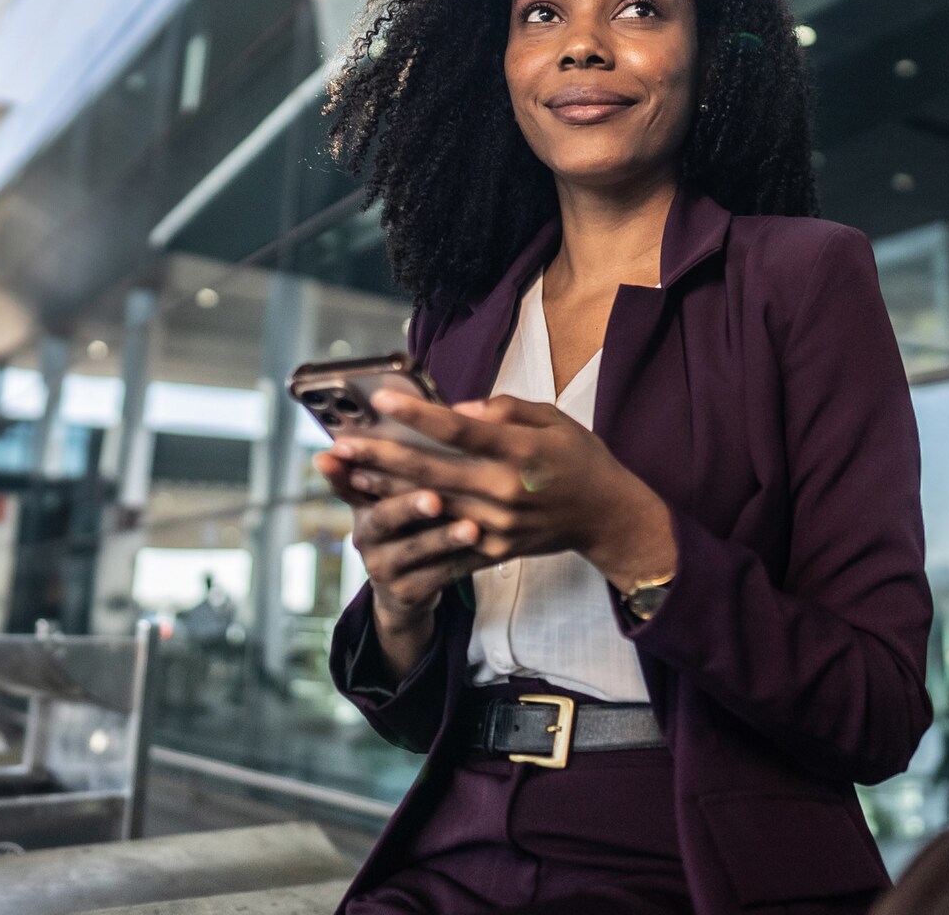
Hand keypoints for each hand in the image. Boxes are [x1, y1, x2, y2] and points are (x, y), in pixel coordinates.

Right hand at [312, 451, 479, 674]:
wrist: (410, 588)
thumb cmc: (413, 523)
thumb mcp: (398, 492)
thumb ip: (403, 459)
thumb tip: (428, 416)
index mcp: (363, 502)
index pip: (348, 480)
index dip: (343, 467)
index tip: (342, 449)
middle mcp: (366, 534)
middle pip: (381, 518)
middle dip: (407, 506)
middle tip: (435, 498)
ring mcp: (383, 566)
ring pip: (413, 550)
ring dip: (442, 538)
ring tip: (471, 528)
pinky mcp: (406, 591)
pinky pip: (436, 577)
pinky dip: (460, 563)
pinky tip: (483, 552)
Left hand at [327, 392, 675, 590]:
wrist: (606, 517)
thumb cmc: (579, 459)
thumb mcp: (555, 420)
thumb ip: (508, 410)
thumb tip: (460, 410)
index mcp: (521, 452)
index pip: (460, 431)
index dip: (418, 415)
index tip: (381, 400)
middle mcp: (506, 491)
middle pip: (433, 471)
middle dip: (382, 456)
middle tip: (342, 443)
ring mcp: (498, 524)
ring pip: (431, 506)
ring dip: (385, 491)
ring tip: (347, 474)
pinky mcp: (495, 547)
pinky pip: (446, 538)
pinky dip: (412, 526)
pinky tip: (381, 514)